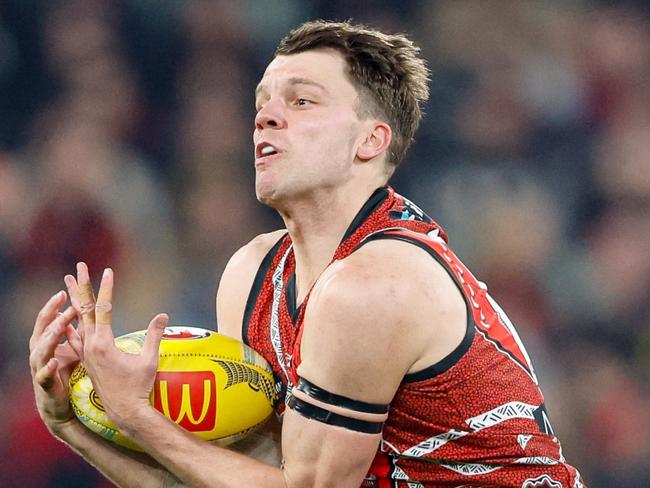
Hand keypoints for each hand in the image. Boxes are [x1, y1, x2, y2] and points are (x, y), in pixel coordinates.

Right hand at [29, 290, 82, 434]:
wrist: (59, 406)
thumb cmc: (66, 374)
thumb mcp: (76, 350)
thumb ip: (83, 331)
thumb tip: (97, 313)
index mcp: (50, 342)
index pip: (53, 317)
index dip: (57, 303)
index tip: (67, 286)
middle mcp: (43, 351)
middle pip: (44, 327)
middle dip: (51, 311)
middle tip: (62, 296)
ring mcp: (42, 368)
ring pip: (42, 348)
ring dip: (51, 335)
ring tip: (61, 323)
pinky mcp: (46, 385)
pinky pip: (45, 375)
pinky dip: (47, 368)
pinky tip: (53, 361)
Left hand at [65, 263, 168, 429]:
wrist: (124, 410)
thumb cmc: (139, 386)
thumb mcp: (149, 360)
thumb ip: (154, 336)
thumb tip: (163, 315)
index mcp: (104, 343)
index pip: (104, 308)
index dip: (107, 288)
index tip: (108, 271)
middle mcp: (90, 345)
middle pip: (84, 309)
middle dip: (81, 286)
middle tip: (78, 267)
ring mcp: (86, 353)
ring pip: (76, 320)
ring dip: (73, 300)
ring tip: (66, 284)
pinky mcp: (86, 360)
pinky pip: (74, 337)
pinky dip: (70, 324)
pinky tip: (65, 317)